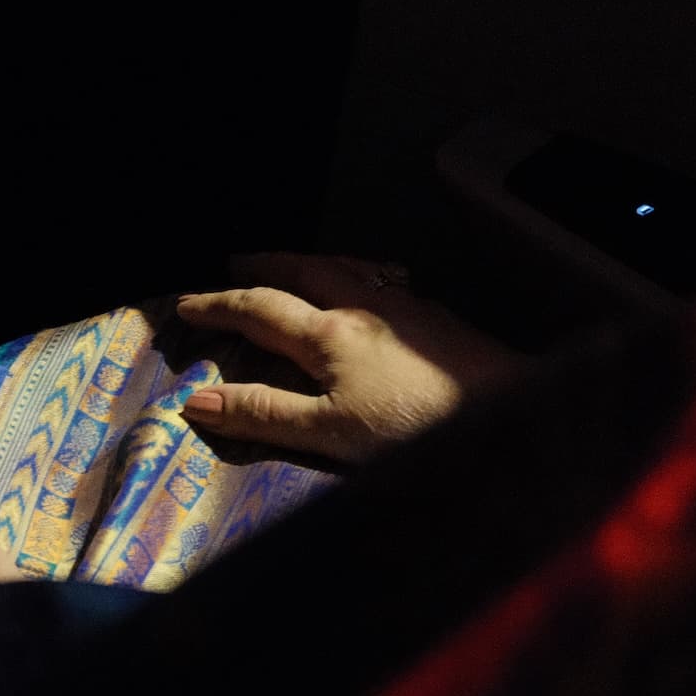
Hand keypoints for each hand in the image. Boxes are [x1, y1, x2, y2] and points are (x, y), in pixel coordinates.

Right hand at [175, 251, 519, 464]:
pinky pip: (384, 283)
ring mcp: (409, 308)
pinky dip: (357, 278)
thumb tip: (195, 399)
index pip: (259, 309)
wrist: (510, 413)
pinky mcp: (441, 321)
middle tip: (235, 262)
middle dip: (265, 265)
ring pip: (349, 269)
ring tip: (297, 268)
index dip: (218, 304)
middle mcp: (365, 307)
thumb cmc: (414, 428)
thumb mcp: (328, 433)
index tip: (185, 302)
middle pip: (305, 271)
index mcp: (329, 334)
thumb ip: (264, 414)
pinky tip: (372, 295)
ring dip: (313, 264)